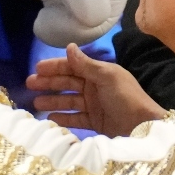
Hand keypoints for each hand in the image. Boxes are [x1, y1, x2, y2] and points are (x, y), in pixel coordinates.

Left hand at [0, 0, 128, 43]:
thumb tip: (94, 19)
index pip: (100, 24)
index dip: (74, 26)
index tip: (50, 12)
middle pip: (91, 31)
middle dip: (64, 28)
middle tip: (44, 15)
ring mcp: (94, 3)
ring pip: (78, 33)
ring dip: (57, 29)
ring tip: (45, 13)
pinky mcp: (77, 8)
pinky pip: (69, 31)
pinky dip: (54, 28)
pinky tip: (46, 15)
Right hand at [27, 44, 166, 137]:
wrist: (144, 128)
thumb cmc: (127, 98)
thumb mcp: (108, 77)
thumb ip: (86, 64)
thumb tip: (69, 47)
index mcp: (99, 73)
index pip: (72, 67)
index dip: (55, 67)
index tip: (37, 69)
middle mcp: (95, 87)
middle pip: (67, 84)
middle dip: (49, 83)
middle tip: (30, 85)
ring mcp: (95, 106)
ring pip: (69, 102)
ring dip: (53, 102)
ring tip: (36, 104)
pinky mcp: (95, 123)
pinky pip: (75, 119)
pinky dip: (63, 119)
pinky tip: (50, 120)